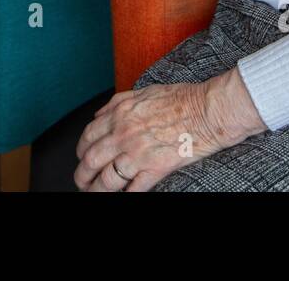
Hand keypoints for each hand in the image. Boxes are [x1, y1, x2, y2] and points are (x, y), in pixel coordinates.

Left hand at [74, 70, 265, 191]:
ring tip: (95, 194)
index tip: (81, 157)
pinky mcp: (155, 169)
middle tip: (82, 182)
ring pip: (106, 179)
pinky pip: (132, 190)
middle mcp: (123, 134)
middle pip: (90, 160)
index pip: (88, 136)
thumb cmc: (182, 98)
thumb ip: (117, 103)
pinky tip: (122, 197)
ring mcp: (138, 153)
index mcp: (120, 114)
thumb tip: (99, 114)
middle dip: (82, 175)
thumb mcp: (143, 91)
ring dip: (96, 191)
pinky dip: (124, 196)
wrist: (208, 110)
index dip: (80, 150)